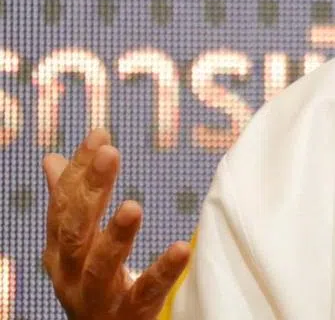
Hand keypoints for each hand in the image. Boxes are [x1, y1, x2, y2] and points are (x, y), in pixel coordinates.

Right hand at [42, 128, 190, 318]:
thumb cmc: (92, 283)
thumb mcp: (77, 244)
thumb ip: (70, 202)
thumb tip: (51, 158)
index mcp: (60, 250)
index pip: (64, 205)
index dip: (79, 170)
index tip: (100, 134)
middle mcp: (70, 273)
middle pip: (75, 230)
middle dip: (89, 192)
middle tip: (110, 153)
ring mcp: (96, 297)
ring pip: (99, 266)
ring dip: (115, 235)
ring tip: (133, 205)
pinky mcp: (128, 314)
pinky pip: (144, 292)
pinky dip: (162, 271)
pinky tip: (182, 248)